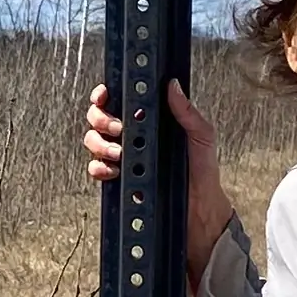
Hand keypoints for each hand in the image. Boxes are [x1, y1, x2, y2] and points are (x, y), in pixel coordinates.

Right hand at [83, 79, 236, 284]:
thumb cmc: (203, 172)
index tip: (105, 96)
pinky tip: (115, 171)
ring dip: (100, 143)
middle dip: (102, 119)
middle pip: (99, 117)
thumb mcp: (202, 137)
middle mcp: (133, 136)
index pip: (119, 100)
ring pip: (93, 140)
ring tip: (118, 152)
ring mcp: (123, 158)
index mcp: (150, 120)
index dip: (106, 94)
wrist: (200, 211)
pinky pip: (96, 169)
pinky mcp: (119, 179)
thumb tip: (173, 86)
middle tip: (118, 128)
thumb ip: (187, 112)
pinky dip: (100, 168)